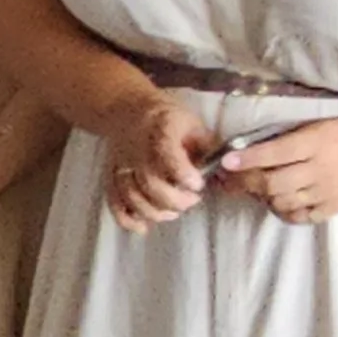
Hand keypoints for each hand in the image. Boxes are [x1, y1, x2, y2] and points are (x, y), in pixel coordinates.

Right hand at [103, 91, 214, 230]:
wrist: (128, 110)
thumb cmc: (167, 119)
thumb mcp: (193, 123)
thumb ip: (208, 147)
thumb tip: (226, 168)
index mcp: (160, 130)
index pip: (167, 154)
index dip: (183, 173)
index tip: (198, 184)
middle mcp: (137, 149)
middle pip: (150, 183)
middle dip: (175, 200)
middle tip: (192, 200)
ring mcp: (121, 165)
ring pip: (132, 196)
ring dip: (155, 212)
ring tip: (174, 212)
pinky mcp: (112, 177)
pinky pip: (114, 203)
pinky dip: (127, 220)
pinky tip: (144, 226)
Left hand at [214, 116, 337, 224]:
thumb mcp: (321, 126)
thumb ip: (291, 139)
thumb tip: (255, 151)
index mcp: (315, 142)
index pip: (274, 153)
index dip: (247, 159)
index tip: (226, 161)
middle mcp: (318, 169)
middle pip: (273, 183)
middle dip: (247, 182)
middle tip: (234, 179)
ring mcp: (326, 192)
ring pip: (283, 202)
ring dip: (264, 197)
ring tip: (257, 189)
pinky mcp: (333, 208)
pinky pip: (300, 217)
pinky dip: (284, 211)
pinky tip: (279, 203)